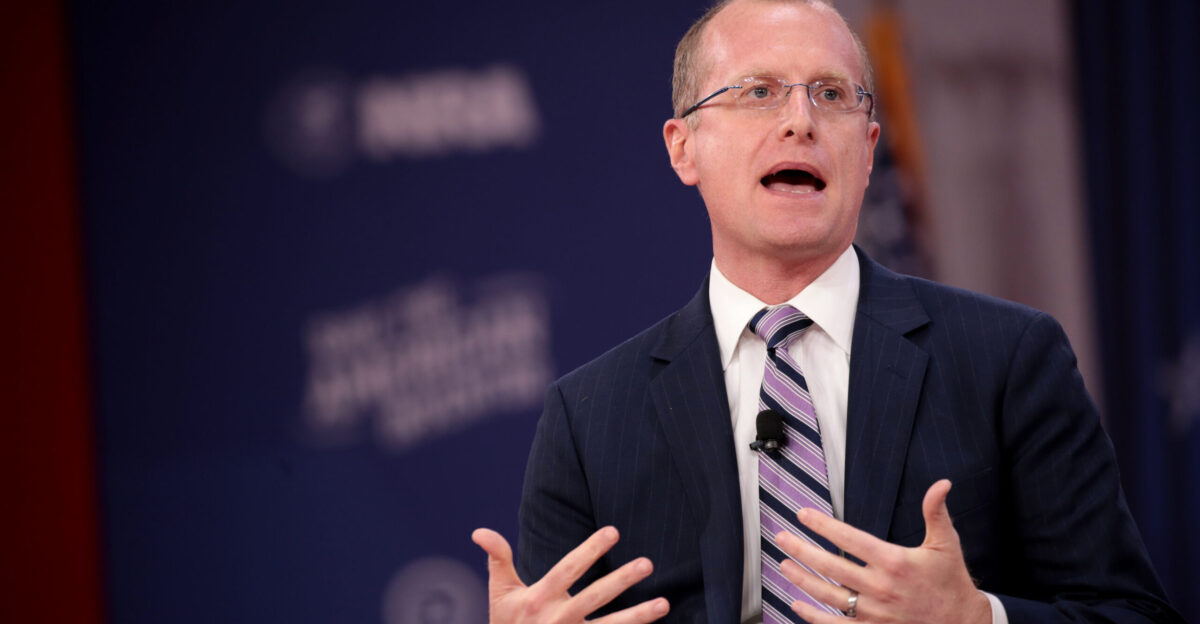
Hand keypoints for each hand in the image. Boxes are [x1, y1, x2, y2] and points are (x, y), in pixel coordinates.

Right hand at [471, 526, 669, 623]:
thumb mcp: (500, 593)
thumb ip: (498, 558)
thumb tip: (479, 530)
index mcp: (537, 600)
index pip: (567, 570)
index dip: (590, 550)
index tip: (613, 531)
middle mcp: (557, 620)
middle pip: (595, 598)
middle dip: (621, 581)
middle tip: (647, 563)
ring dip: (639, 616)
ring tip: (664, 603)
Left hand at [774, 479, 991, 622]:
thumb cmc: (951, 581)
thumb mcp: (946, 544)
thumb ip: (936, 512)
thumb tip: (942, 484)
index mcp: (894, 562)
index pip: (850, 539)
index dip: (823, 525)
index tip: (802, 514)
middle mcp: (881, 587)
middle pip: (831, 566)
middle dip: (802, 550)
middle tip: (782, 537)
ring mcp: (875, 612)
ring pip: (828, 595)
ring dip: (802, 580)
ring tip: (783, 565)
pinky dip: (813, 617)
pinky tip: (797, 605)